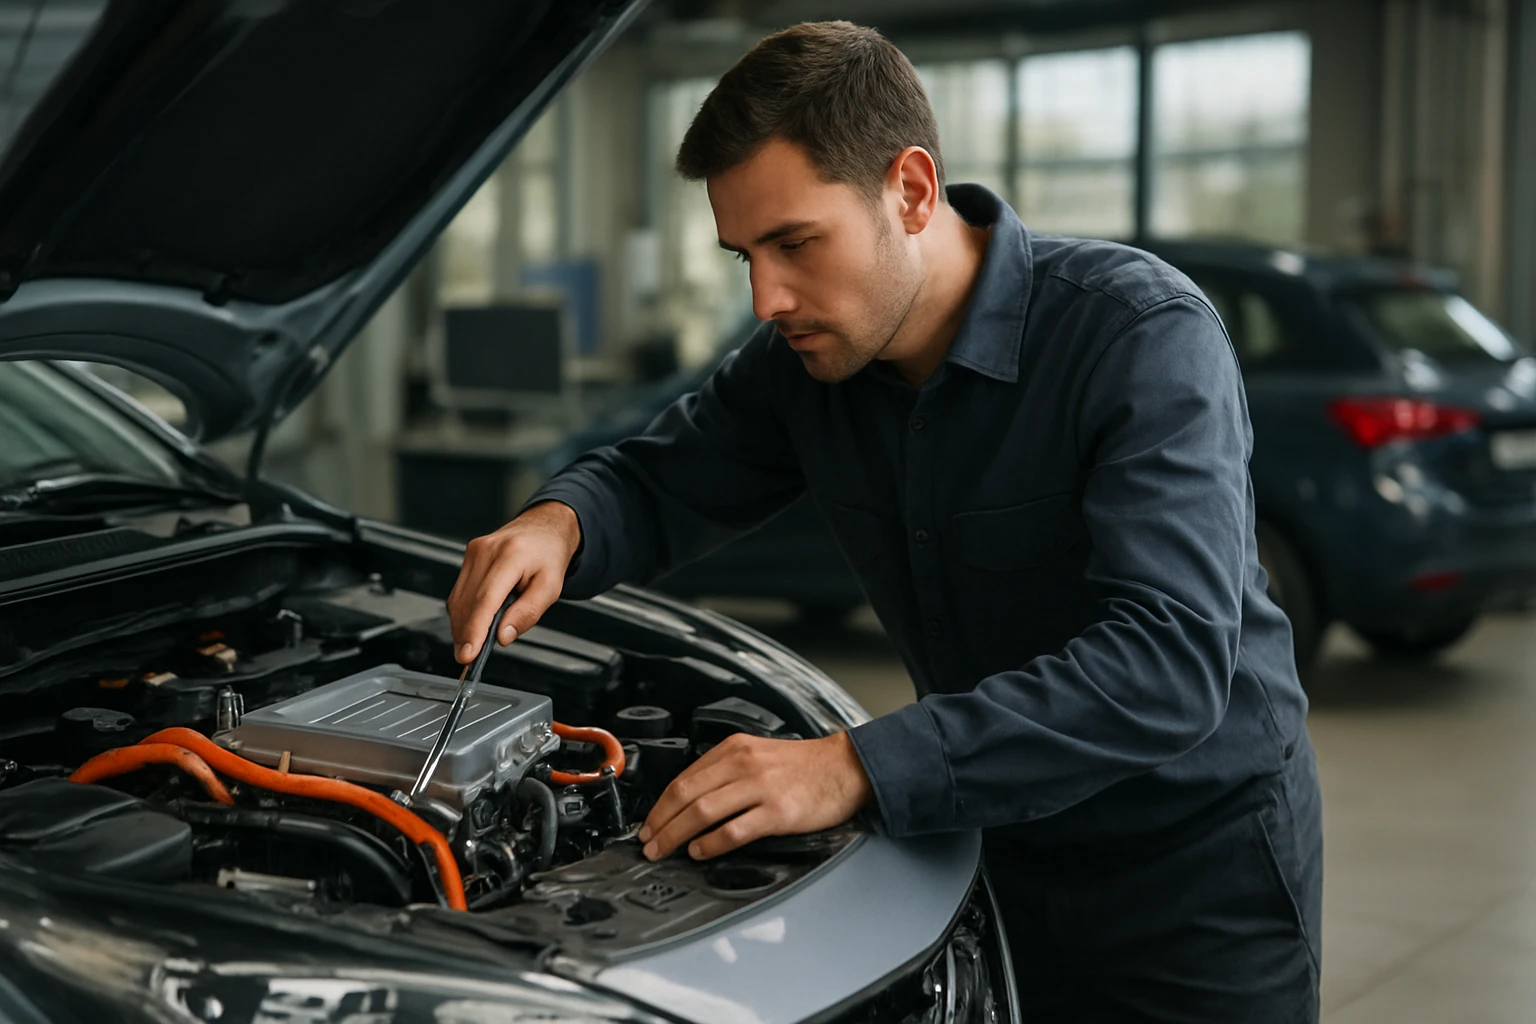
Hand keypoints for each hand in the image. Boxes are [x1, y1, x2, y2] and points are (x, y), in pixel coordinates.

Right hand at [447, 501, 581, 663]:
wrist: (544, 528)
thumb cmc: (548, 556)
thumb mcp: (550, 587)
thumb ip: (528, 613)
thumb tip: (503, 636)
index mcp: (511, 555)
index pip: (485, 600)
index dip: (474, 630)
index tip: (468, 654)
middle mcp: (487, 550)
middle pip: (467, 603)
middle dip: (465, 635)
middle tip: (469, 659)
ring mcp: (474, 552)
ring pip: (458, 599)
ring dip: (462, 626)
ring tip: (472, 645)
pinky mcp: (469, 557)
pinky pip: (459, 592)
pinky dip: (464, 613)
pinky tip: (472, 625)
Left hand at [638, 731, 872, 860]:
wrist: (846, 767)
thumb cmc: (804, 765)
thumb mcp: (758, 753)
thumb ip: (726, 770)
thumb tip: (690, 800)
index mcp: (734, 749)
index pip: (683, 778)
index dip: (659, 805)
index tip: (649, 824)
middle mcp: (744, 764)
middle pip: (685, 795)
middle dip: (660, 823)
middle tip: (647, 842)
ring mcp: (760, 788)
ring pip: (702, 812)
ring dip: (676, 835)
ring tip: (664, 850)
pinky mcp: (778, 812)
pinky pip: (734, 830)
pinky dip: (710, 844)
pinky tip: (699, 852)